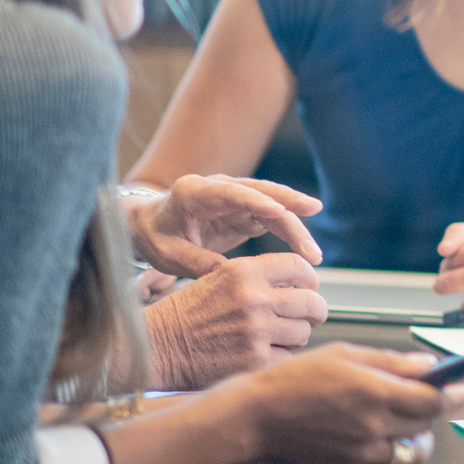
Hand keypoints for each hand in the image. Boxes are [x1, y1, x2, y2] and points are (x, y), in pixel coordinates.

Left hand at [126, 175, 322, 277]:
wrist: (150, 225)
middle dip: (289, 202)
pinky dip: (290, 232)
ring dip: (295, 225)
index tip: (279, 210)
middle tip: (313, 214)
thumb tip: (231, 275)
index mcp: (193, 192)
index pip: (229, 193)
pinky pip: (273, 218)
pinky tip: (306, 250)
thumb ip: (196, 262)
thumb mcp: (167, 254)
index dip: (255, 200)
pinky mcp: (246, 210)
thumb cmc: (155, 236)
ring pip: (273, 205)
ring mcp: (236, 197)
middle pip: (260, 192)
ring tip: (313, 253)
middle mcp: (220, 188)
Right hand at [144, 253, 329, 389]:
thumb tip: (304, 285)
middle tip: (308, 317)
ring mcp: (256, 331)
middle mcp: (254, 298)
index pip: (300, 267)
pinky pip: (288, 357)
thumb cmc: (187, 314)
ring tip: (274, 337)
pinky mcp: (254, 361)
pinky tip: (259, 356)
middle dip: (313, 311)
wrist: (154, 348)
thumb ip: (259, 278)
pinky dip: (279, 358)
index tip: (310, 289)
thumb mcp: (219, 279)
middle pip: (311, 302)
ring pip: (303, 331)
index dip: (310, 279)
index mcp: (244, 271)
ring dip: (294, 336)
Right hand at [222, 342, 463, 463]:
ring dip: (410, 444)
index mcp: (377, 397)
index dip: (457, 396)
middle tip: (416, 402)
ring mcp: (360, 462)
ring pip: (409, 461)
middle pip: (426, 432)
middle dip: (429, 417)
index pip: (436, 403)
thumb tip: (427, 366)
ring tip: (392, 426)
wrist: (247, 421)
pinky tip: (372, 447)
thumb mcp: (343, 355)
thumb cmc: (290, 382)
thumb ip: (390, 362)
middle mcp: (374, 434)